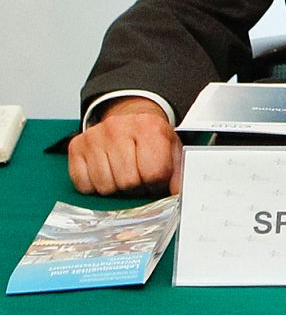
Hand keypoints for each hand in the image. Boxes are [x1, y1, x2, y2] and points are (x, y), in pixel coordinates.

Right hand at [67, 98, 182, 196]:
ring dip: (115, 187)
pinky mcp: (76, 146)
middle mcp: (119, 127)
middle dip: (135, 186)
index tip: (155, 178)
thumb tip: (178, 196)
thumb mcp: (171, 149)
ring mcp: (95, 136)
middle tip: (137, 175)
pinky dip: (94, 186)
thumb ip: (178, 173)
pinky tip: (105, 171)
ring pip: (105, 186)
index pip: (153, 172)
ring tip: (122, 172)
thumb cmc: (150, 138)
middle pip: (128, 182)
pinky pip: (83, 185)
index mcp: (149, 127)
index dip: (156, 183)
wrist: (129, 118)